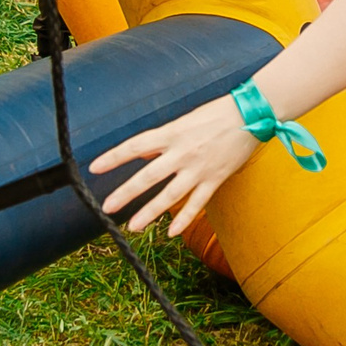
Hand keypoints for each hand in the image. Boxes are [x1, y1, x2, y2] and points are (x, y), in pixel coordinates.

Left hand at [90, 94, 264, 235]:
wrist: (251, 114)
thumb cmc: (217, 113)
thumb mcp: (184, 121)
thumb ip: (162, 140)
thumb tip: (142, 152)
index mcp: (172, 133)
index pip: (135, 146)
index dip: (114, 157)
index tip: (94, 167)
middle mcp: (182, 152)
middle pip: (148, 176)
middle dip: (126, 193)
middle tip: (107, 207)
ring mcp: (199, 168)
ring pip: (170, 195)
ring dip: (150, 212)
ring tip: (133, 226)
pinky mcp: (215, 178)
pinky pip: (197, 202)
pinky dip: (184, 218)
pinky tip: (172, 232)